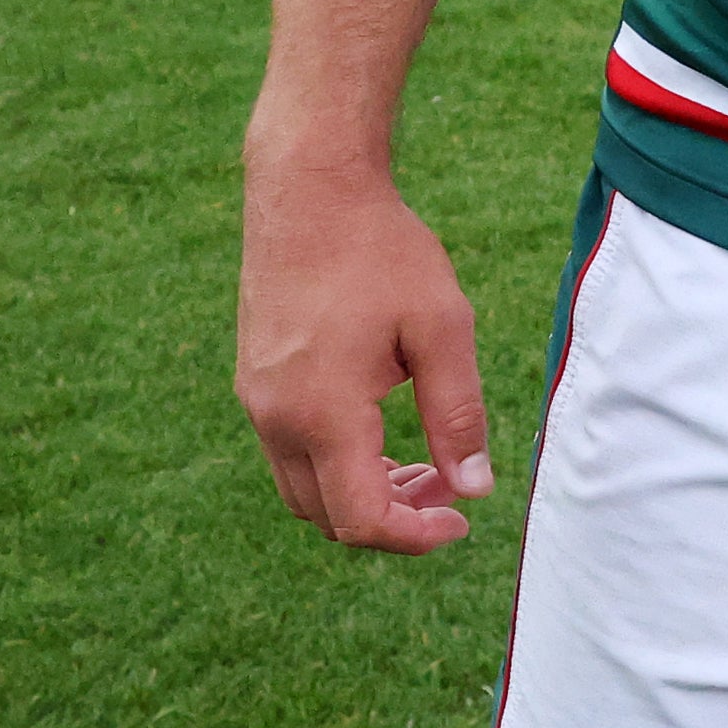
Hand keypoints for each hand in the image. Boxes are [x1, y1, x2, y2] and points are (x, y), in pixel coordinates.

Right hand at [235, 148, 496, 551]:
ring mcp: (256, 401)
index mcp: (322, 413)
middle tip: (448, 489)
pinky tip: (380, 430)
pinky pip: (289, 452)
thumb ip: (457, 413)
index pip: (361, 520)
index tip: (461, 521)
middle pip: (326, 518)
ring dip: (360, 494)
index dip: (415, 537)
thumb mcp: (441, 327)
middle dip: (391, 520)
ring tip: (422, 464)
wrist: (309, 190)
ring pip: (303, 490)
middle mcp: (276, 419)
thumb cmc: (382, 252)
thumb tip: (474, 488)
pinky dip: (335, 464)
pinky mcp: (253, 382)